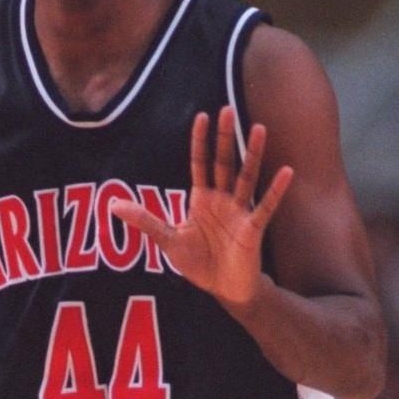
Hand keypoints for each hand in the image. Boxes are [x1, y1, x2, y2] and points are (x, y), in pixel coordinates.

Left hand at [111, 106, 292, 305]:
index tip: (201, 116)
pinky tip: (286, 171)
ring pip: (246, 176)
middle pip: (224, 161)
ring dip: (252, 153)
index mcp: (201, 197)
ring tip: (259, 127)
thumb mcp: (167, 239)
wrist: (223, 290)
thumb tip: (112, 205)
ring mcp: (239, 211)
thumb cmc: (197, 262)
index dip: (200, 140)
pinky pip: (265, 206)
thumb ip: (144, 220)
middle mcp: (221, 199)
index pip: (200, 162)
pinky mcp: (253, 229)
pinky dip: (276, 190)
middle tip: (227, 109)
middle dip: (224, 136)